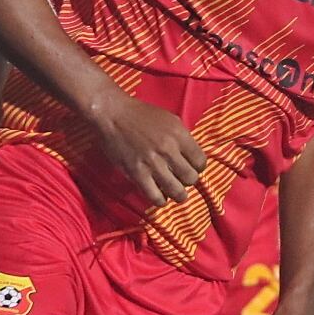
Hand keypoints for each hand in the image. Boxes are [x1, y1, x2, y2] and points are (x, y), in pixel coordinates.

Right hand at [88, 92, 205, 206]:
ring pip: (176, 191)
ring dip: (178, 195)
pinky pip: (155, 196)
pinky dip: (160, 200)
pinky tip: (159, 197)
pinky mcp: (137, 173)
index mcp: (179, 134)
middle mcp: (168, 149)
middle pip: (191, 178)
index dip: (198, 168)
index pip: (200, 161)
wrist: (113, 114)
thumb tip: (190, 156)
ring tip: (175, 194)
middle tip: (181, 180)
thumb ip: (181, 137)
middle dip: (188, 181)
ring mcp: (153, 163)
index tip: (191, 169)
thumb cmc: (140, 114)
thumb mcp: (169, 119)